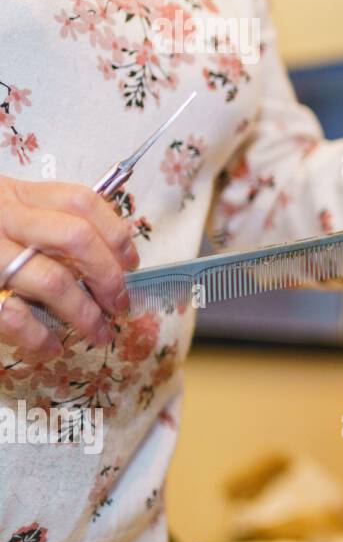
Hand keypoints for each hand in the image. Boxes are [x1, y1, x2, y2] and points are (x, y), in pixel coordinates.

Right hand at [0, 177, 140, 361]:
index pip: (81, 201)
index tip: (131, 262)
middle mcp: (0, 217)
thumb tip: (109, 256)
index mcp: (14, 193)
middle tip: (121, 303)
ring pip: (50, 280)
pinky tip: (51, 347)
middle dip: (108, 275)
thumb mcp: (2, 208)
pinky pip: (11, 315)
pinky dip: (38, 337)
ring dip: (85, 314)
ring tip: (98, 333)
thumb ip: (43, 221)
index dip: (116, 233)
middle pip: (76, 238)